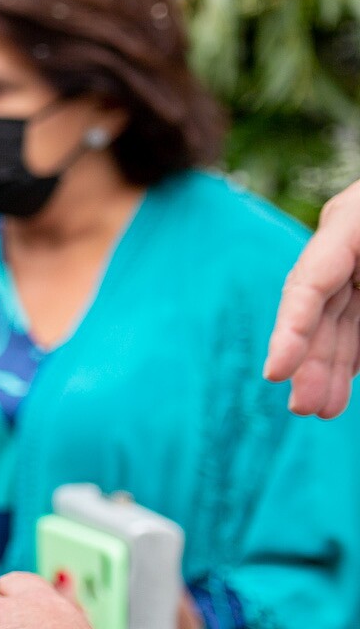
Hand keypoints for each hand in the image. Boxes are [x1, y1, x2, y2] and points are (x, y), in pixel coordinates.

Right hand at [265, 180, 359, 416]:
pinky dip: (355, 350)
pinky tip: (347, 379)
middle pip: (321, 308)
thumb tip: (349, 342)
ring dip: (332, 364)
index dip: (290, 330)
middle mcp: (349, 242)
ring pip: (342, 318)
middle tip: (306, 408)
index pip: (308, 281)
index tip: (276, 374)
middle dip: (312, 360)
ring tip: (324, 408)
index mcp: (352, 220)